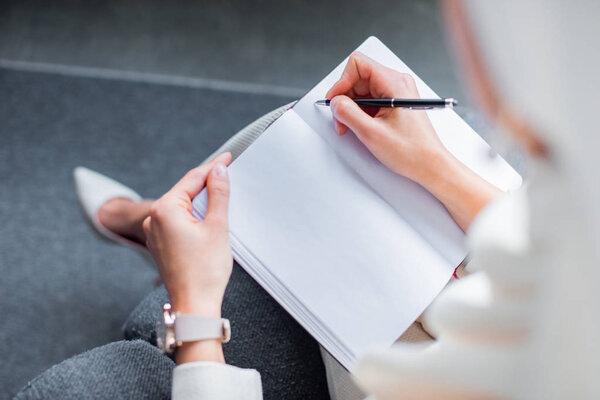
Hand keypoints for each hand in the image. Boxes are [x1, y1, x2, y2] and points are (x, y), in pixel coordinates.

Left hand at [143, 152, 232, 317]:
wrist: (194, 306)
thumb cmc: (204, 271)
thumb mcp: (217, 226)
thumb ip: (218, 194)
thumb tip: (219, 170)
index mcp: (164, 210)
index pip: (192, 179)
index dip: (213, 167)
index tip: (228, 157)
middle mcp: (154, 219)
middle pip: (185, 191)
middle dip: (207, 183)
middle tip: (227, 173)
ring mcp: (155, 233)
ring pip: (182, 206)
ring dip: (201, 200)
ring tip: (221, 193)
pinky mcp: (160, 244)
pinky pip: (178, 221)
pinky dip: (194, 215)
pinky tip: (209, 216)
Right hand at [326, 52, 448, 184]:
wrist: (430, 165)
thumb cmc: (411, 151)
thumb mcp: (371, 133)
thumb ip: (347, 113)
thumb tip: (335, 102)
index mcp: (394, 83)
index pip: (358, 64)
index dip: (341, 81)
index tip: (335, 101)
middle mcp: (397, 83)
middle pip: (358, 78)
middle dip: (345, 99)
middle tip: (341, 121)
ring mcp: (396, 92)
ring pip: (362, 91)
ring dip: (352, 109)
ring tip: (352, 128)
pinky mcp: (395, 103)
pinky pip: (370, 101)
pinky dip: (361, 113)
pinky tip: (362, 128)